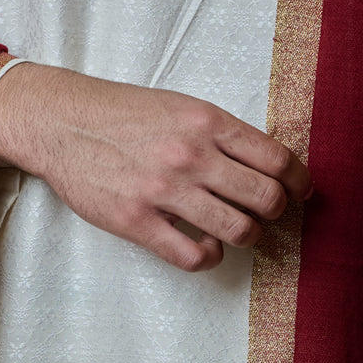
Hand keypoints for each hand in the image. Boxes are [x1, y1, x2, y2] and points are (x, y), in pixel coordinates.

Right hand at [0, 63, 311, 271]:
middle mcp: (191, 156)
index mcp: (206, 122)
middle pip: (267, 198)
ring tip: (236, 231)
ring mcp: (164, 190)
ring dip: (247, 236)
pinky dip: (211, 256)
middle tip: (267, 213)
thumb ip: (220, 133)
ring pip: (239, 231)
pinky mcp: (138, 221)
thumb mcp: (180, 106)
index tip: (300, 191)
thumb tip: (267, 163)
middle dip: (276, 211)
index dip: (299, 181)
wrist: (62, 123)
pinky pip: (195, 256)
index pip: (277, 159)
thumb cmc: (121, 114)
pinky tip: (204, 245)